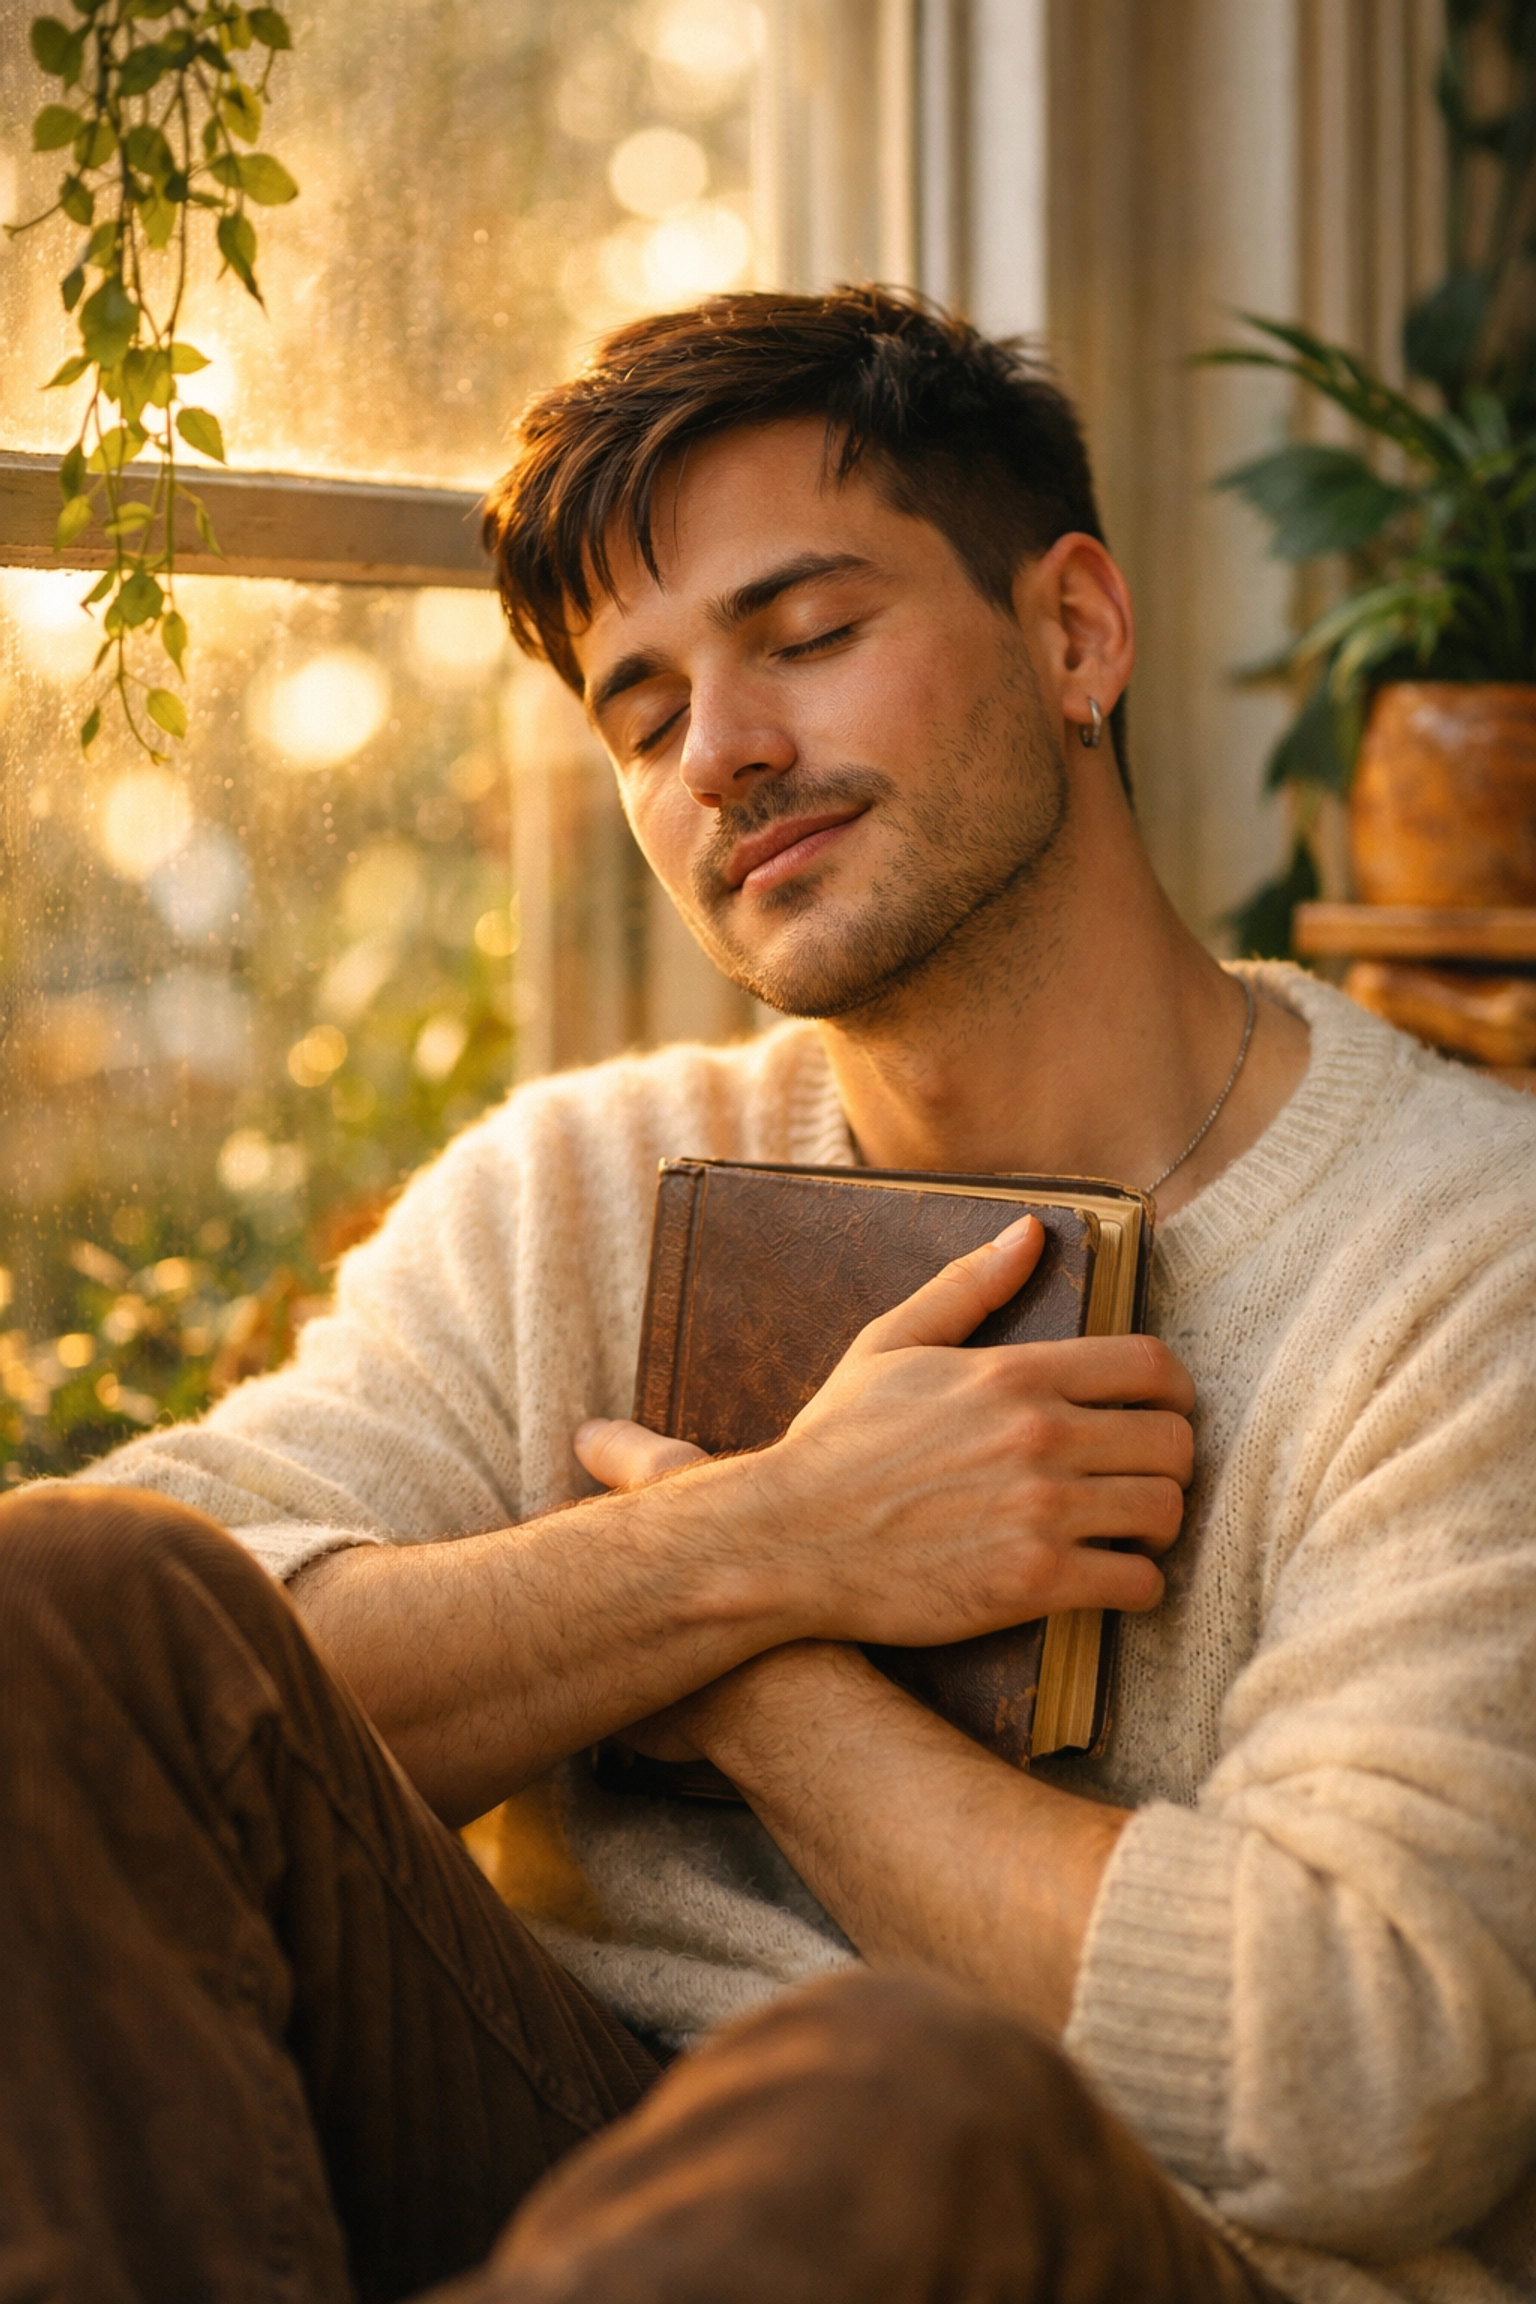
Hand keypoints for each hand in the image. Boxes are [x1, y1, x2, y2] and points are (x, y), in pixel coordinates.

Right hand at [576, 1215, 1192, 1655]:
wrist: (785, 1541)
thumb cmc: (835, 1444)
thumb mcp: (889, 1345)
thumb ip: (968, 1287)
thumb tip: (1030, 1230)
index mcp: (1014, 1373)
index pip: (1152, 1366)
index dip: (1174, 1392)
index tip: (1162, 1413)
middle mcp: (1040, 1435)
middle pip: (1173, 1442)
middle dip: (1169, 1462)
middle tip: (1143, 1478)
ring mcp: (1040, 1510)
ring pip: (1165, 1512)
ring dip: (1157, 1526)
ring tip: (1128, 1531)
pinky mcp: (1033, 1582)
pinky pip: (1136, 1584)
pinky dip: (1136, 1586)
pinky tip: (1108, 1580)